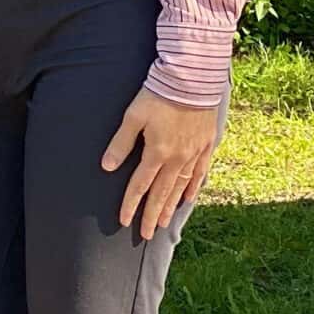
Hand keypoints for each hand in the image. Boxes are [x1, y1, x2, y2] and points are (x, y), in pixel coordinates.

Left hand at [103, 88, 222, 239]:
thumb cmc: (158, 95)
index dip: (131, 204)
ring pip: (180, 187)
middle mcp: (177, 158)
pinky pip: (200, 173)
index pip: (140, 185)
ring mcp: (194, 153)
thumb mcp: (133, 117)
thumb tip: (107, 167)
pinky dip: (193, 187)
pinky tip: (188, 198)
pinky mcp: (206, 145)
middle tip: (146, 234)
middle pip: (161, 193)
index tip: (124, 221)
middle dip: (151, 214)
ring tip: (163, 222)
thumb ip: (120, 143)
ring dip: (170, 206)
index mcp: (157, 153)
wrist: (192, 79)